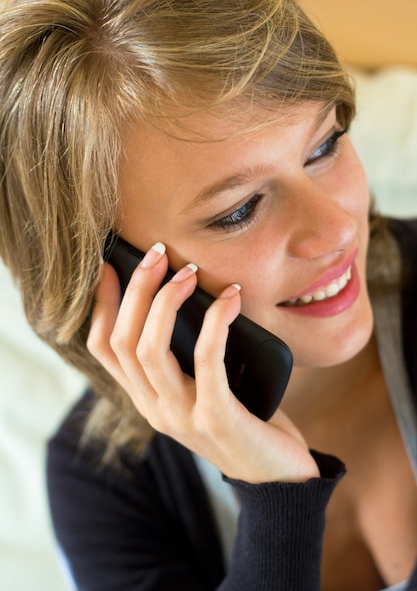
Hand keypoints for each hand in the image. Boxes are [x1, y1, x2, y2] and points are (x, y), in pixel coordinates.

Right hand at [87, 243, 318, 483]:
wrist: (277, 474)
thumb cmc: (244, 417)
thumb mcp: (203, 386)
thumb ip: (185, 357)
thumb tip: (184, 295)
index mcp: (146, 398)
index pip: (103, 348)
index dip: (101, 304)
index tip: (109, 265)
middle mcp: (154, 408)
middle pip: (123, 341)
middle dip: (136, 290)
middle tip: (158, 254)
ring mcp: (181, 416)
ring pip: (150, 349)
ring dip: (166, 301)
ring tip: (188, 272)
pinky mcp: (216, 418)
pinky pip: (206, 359)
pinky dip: (215, 322)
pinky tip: (230, 299)